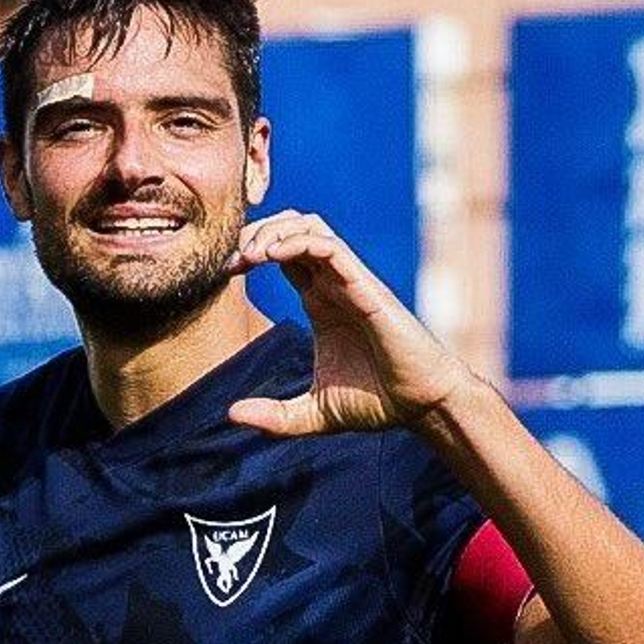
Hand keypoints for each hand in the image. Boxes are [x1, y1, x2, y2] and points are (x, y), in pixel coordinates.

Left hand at [229, 210, 468, 435]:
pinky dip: (299, 241)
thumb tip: (232, 415)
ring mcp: (350, 281)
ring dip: (274, 230)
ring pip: (309, 226)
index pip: (281, 254)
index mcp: (319, 301)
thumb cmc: (376, 402)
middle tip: (232, 260)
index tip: (224, 272)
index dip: (249, 253)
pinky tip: (273, 256)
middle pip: (290, 229)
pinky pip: (330, 246)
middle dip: (255, 233)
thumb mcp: (313, 414)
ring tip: (251, 255)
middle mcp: (333, 284)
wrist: (420, 405)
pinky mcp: (366, 287)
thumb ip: (274, 416)